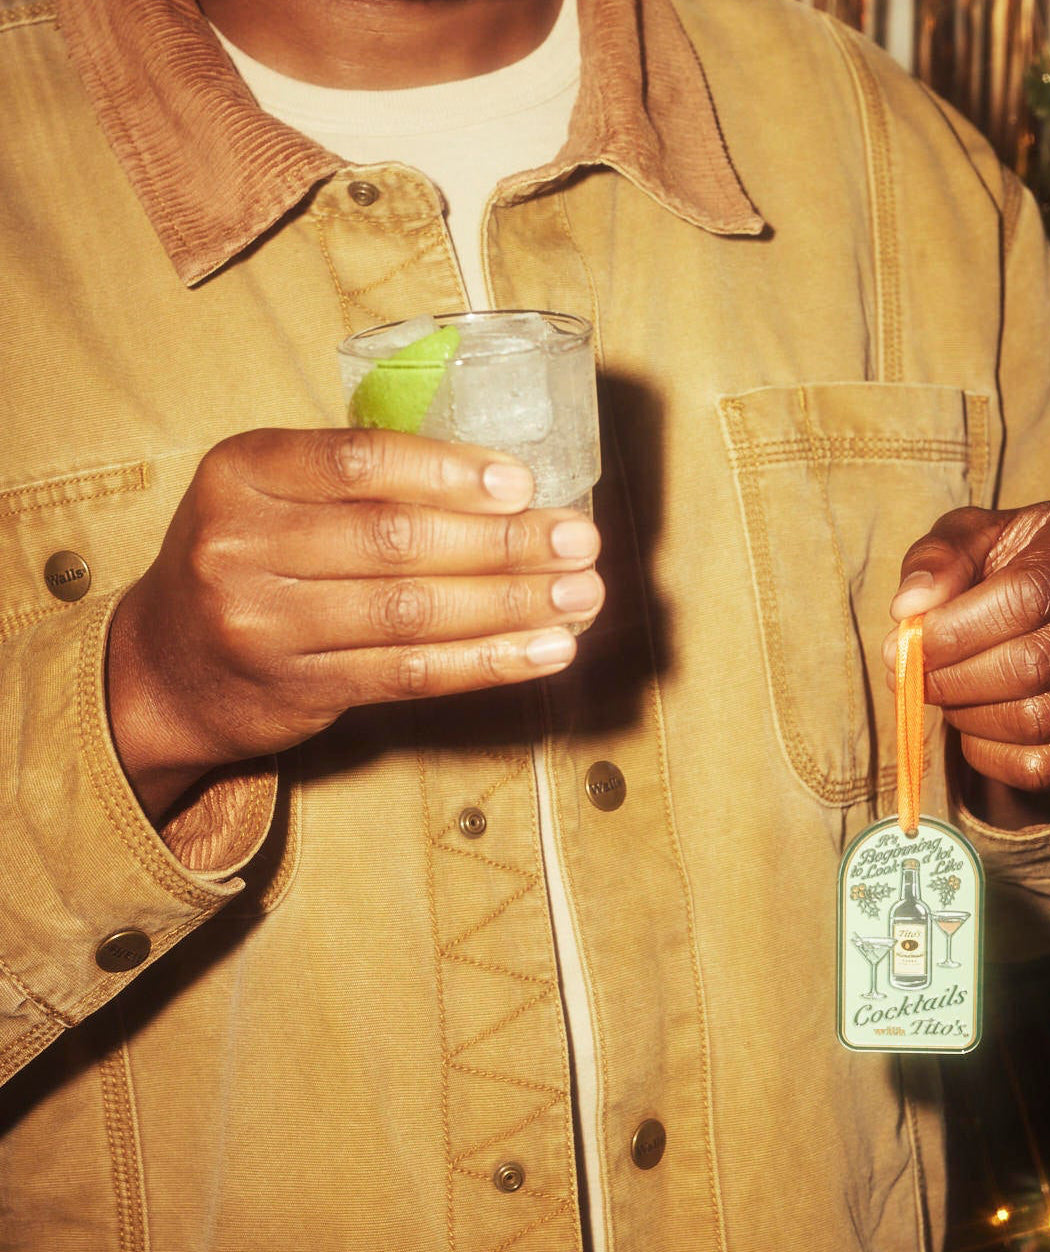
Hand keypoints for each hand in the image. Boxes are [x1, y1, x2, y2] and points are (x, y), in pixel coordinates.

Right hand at [108, 427, 603, 818]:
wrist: (166, 667)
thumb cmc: (250, 560)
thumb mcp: (270, 495)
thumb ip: (356, 481)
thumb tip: (506, 484)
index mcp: (242, 472)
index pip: (360, 461)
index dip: (450, 472)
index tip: (525, 483)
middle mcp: (242, 546)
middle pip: (397, 541)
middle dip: (504, 542)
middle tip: (581, 540)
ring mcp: (264, 626)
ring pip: (412, 614)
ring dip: (511, 604)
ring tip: (581, 595)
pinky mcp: (298, 691)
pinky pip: (410, 675)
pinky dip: (488, 662)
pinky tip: (545, 650)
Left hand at [884, 501, 1049, 812]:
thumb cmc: (1009, 563)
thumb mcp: (969, 537)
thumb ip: (936, 560)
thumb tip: (909, 608)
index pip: (1027, 595)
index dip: (956, 630)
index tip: (906, 644)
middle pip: (1037, 663)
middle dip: (955, 679)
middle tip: (914, 677)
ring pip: (1043, 719)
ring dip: (971, 717)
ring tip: (944, 695)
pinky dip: (994, 757)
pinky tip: (972, 729)